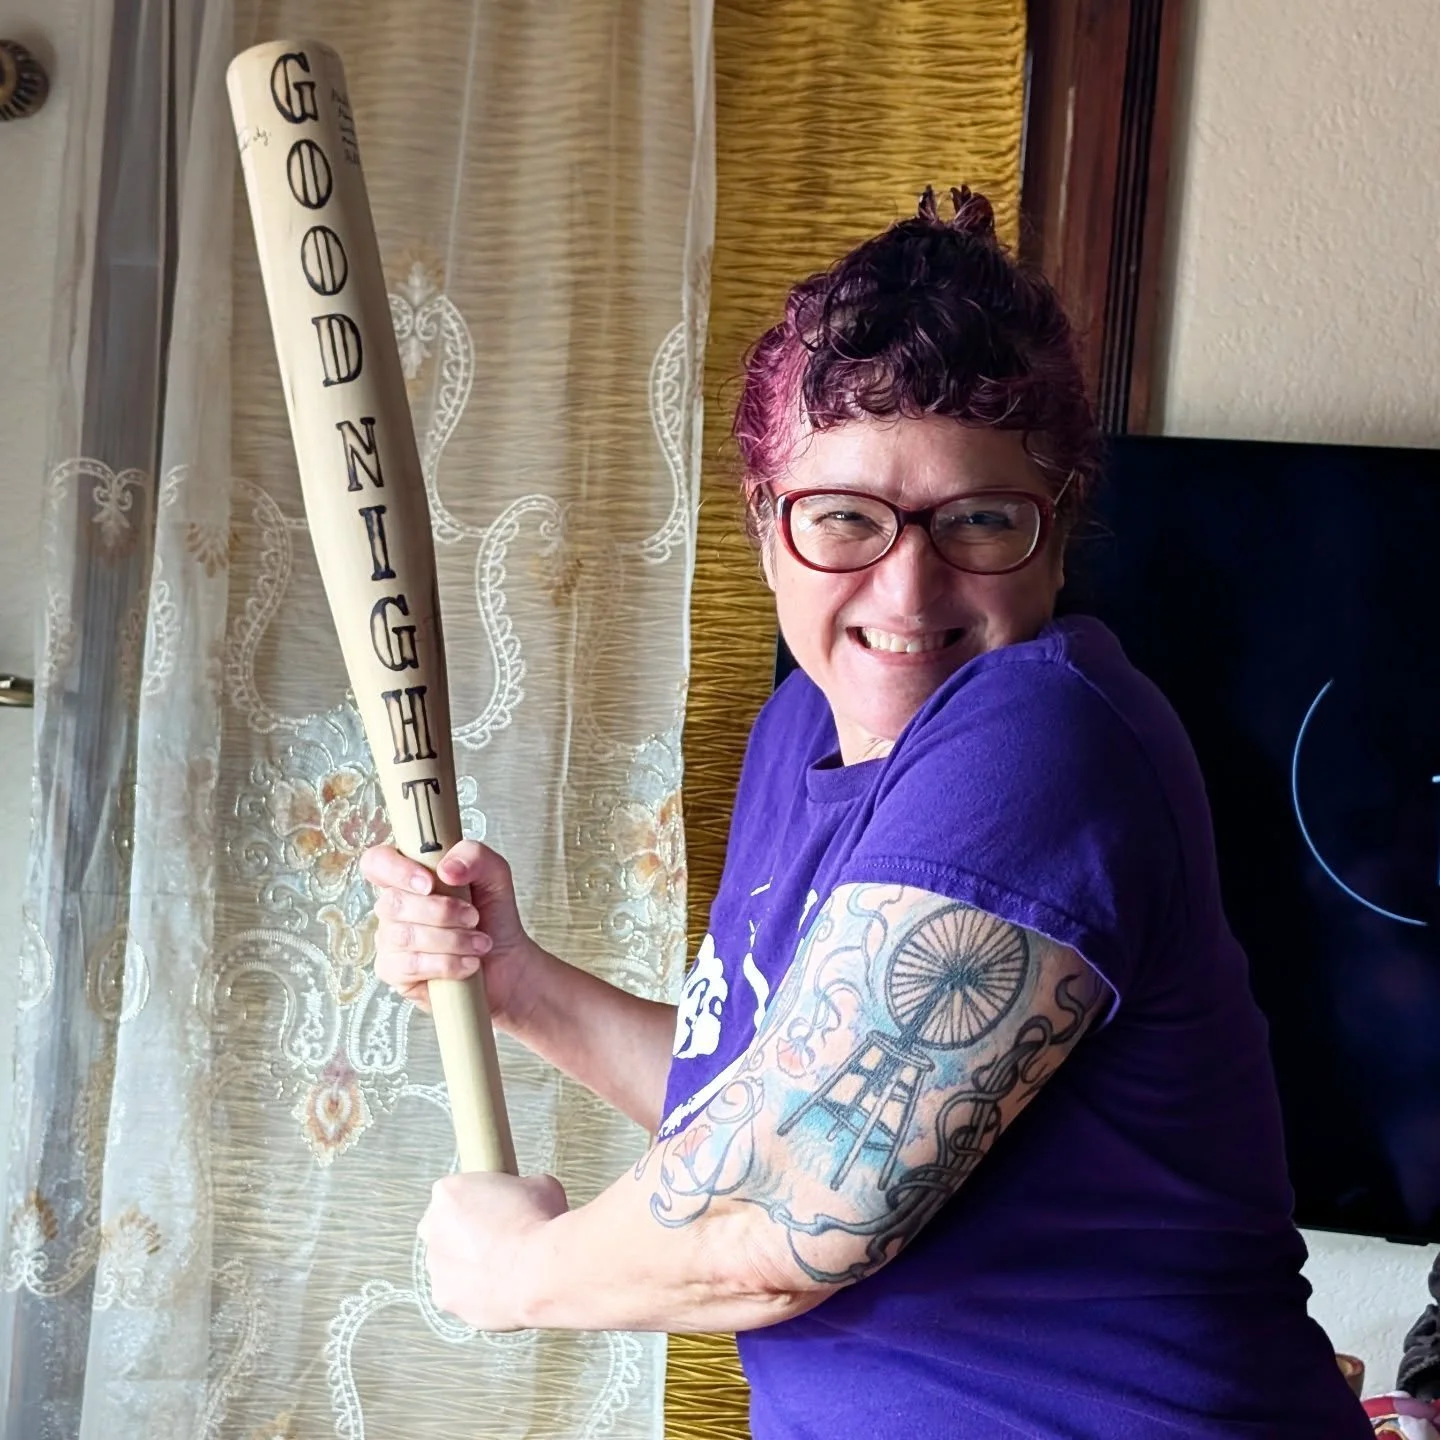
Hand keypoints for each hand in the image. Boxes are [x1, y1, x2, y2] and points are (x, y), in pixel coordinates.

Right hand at [361, 839, 535, 1028]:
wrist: (506, 960)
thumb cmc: (492, 914)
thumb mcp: (494, 874)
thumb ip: (474, 856)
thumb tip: (445, 869)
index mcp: (409, 874)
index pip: (377, 862)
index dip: (396, 870)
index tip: (430, 883)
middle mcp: (393, 905)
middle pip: (392, 903)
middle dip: (442, 912)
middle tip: (473, 918)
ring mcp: (389, 939)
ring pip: (404, 936)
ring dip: (452, 940)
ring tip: (480, 943)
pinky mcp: (393, 971)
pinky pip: (409, 966)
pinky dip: (447, 964)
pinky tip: (468, 964)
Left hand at [419, 1171, 568, 1330]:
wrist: (540, 1270)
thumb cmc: (537, 1224)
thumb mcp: (540, 1185)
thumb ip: (522, 1188)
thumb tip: (529, 1198)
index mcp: (449, 1193)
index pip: (456, 1192)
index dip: (481, 1199)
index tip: (498, 1208)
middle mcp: (432, 1228)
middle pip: (444, 1227)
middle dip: (466, 1233)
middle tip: (500, 1237)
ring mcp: (436, 1266)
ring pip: (448, 1263)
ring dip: (469, 1264)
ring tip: (504, 1267)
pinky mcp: (444, 1298)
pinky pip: (457, 1293)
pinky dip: (474, 1293)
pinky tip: (501, 1288)